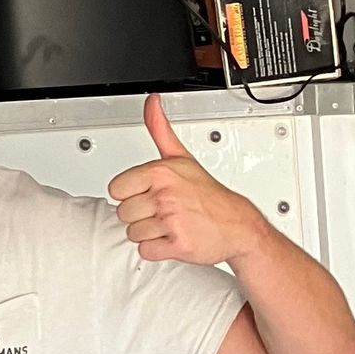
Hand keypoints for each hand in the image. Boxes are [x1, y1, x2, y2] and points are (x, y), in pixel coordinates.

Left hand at [109, 95, 269, 266]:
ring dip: (149, 233)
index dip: (130, 194)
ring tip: (169, 223)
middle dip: (140, 215)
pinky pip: (146, 251)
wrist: (238, 224)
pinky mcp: (178, 244)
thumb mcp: (180, 156)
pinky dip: (157, 249)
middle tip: (162, 211)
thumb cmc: (207, 193)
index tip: (148, 193)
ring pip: (133, 234)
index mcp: (160, 172)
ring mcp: (172, 220)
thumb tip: (151, 101)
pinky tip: (172, 238)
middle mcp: (165, 195)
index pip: (116, 189)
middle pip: (123, 213)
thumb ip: (159, 128)